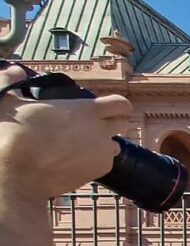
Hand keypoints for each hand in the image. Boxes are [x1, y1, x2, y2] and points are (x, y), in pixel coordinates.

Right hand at [0, 64, 131, 200]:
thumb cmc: (11, 133)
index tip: (108, 108)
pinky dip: (95, 163)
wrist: (16, 173)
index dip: (116, 106)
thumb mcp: (7, 101)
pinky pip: (105, 165)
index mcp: (85, 109)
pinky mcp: (99, 172)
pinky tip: (76, 161)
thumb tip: (16, 71)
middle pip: (122, 124)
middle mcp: (100, 130)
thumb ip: (12, 81)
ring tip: (81, 146)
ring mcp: (102, 153)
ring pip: (115, 147)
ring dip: (103, 145)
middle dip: (112, 124)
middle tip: (92, 126)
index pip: (121, 104)